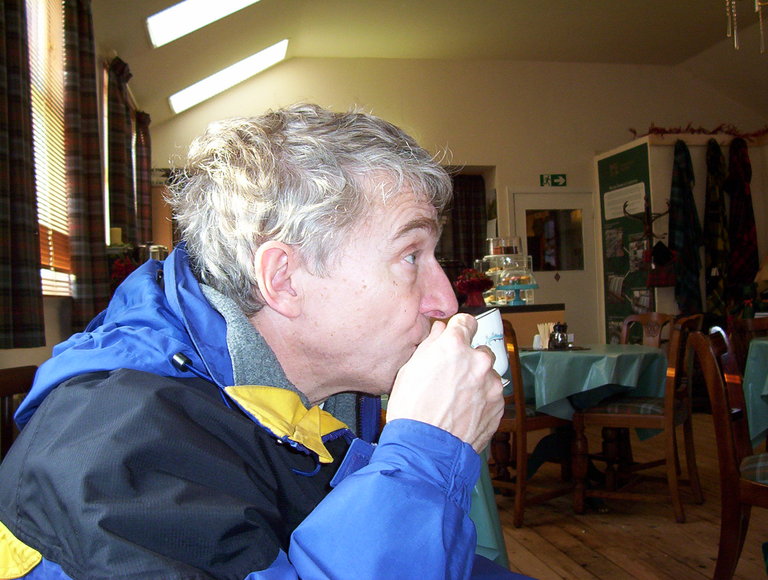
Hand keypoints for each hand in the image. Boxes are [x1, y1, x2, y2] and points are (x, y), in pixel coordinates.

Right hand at [386, 314, 504, 451]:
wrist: (426, 447)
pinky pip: (492, 394)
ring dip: (477, 381)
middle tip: (452, 377)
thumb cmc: (413, 410)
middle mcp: (477, 360)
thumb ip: (430, 344)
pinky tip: (464, 411)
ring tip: (457, 399)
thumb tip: (440, 332)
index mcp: (454, 345)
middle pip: (479, 350)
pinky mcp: (498, 405)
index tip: (458, 335)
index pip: (466, 322)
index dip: (460, 328)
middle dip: (468, 359)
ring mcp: (491, 383)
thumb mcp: (410, 369)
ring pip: (487, 374)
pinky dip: (482, 399)